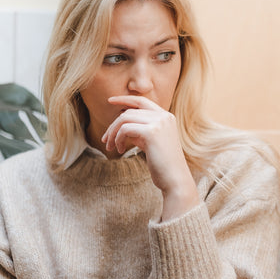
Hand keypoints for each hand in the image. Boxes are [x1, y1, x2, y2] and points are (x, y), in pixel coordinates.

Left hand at [101, 95, 199, 220]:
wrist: (175, 179)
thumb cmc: (162, 164)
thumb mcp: (150, 143)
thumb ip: (140, 131)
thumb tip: (122, 125)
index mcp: (166, 117)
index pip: (141, 101)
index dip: (125, 99)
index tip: (110, 101)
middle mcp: (164, 116)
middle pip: (130, 112)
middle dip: (114, 125)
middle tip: (105, 139)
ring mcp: (159, 123)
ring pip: (125, 118)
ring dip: (113, 132)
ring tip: (109, 146)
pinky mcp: (152, 132)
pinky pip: (125, 129)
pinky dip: (118, 139)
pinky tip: (120, 150)